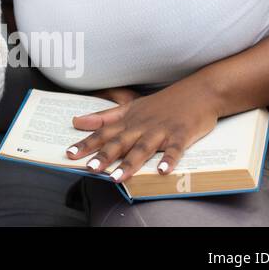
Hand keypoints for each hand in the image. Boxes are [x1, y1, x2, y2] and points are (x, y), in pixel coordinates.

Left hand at [64, 80, 221, 180]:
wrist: (198, 92)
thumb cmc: (162, 103)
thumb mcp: (130, 107)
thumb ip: (104, 117)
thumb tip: (76, 121)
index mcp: (128, 120)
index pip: (103, 133)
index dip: (86, 143)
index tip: (70, 154)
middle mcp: (141, 126)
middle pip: (120, 142)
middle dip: (104, 156)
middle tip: (90, 168)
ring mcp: (161, 130)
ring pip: (143, 148)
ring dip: (130, 163)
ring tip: (117, 177)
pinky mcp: (181, 134)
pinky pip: (175, 149)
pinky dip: (169, 160)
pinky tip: (163, 171)